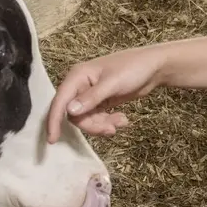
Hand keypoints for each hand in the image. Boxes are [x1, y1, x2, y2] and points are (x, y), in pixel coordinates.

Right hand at [45, 46, 169, 142]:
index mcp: (78, 76)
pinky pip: (97, 119)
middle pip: (75, 115)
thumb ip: (91, 98)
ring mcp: (91, 95)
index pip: (60, 101)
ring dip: (102, 125)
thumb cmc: (133, 68)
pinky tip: (123, 120)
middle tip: (111, 130)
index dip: (54, 120)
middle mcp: (80, 86)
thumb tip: (70, 111)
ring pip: (87, 119)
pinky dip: (108, 123)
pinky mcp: (101, 102)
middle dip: (91, 125)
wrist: (154, 67)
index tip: (52, 139)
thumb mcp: (112, 83)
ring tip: (122, 122)